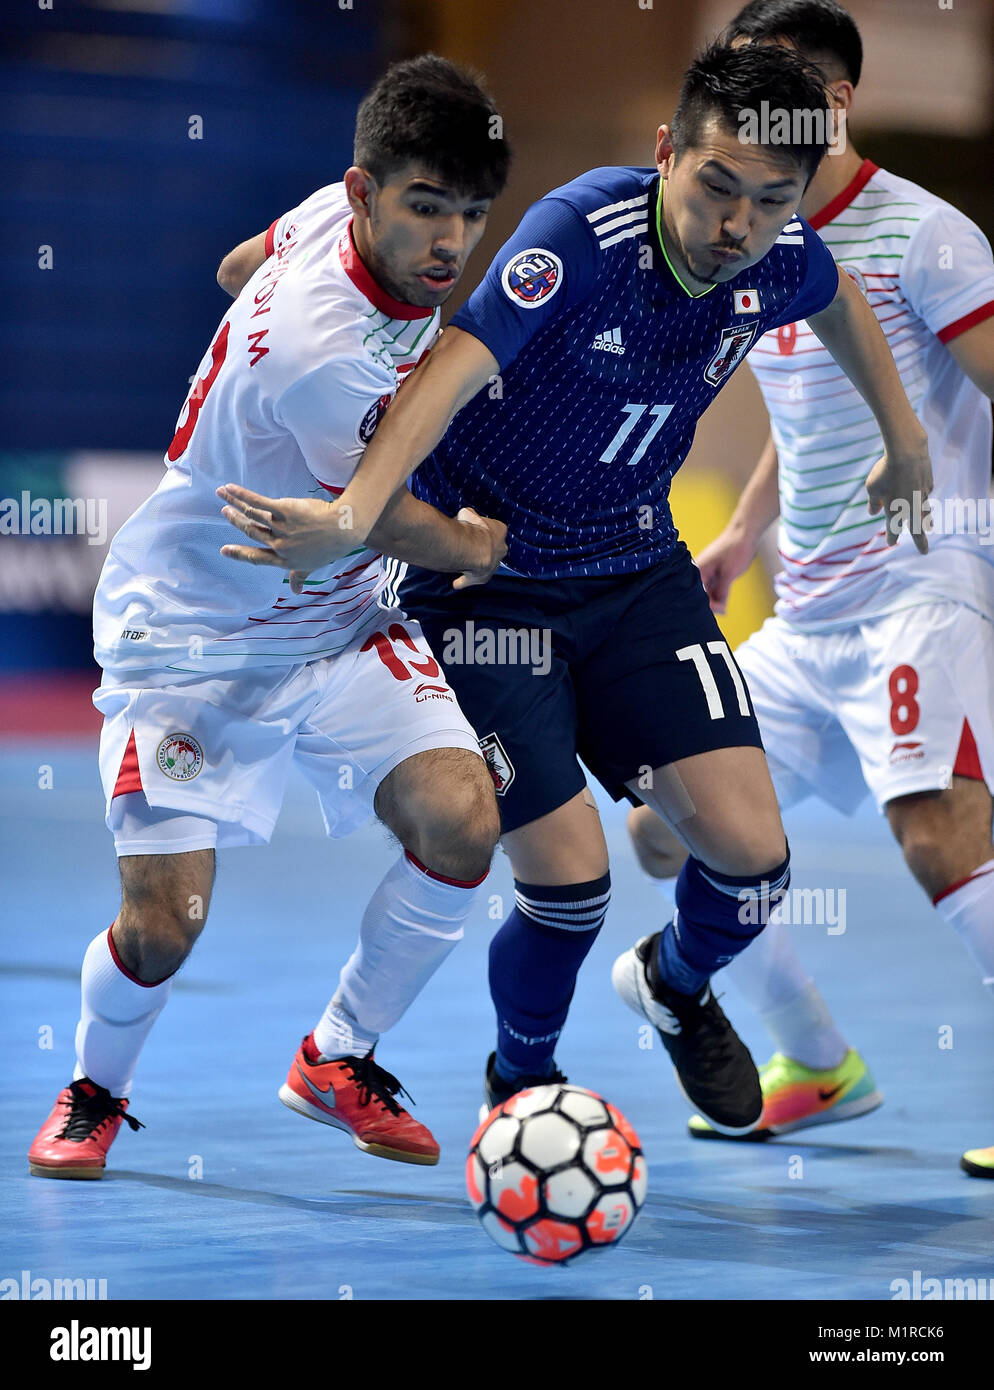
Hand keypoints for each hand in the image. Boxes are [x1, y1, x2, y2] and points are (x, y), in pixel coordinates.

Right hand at [217, 483, 367, 593]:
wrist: (344, 529)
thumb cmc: (330, 547)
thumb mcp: (313, 565)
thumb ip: (299, 576)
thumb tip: (295, 591)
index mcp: (284, 559)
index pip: (257, 558)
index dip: (240, 554)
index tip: (225, 550)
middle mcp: (280, 545)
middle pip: (252, 532)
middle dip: (236, 521)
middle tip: (225, 512)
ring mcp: (281, 528)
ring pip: (252, 515)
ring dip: (235, 504)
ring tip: (223, 495)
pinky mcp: (285, 510)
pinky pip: (259, 502)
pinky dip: (243, 495)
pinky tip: (231, 488)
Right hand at [451, 508, 506, 589]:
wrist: (472, 547)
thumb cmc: (470, 528)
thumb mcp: (467, 514)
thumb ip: (468, 516)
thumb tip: (464, 515)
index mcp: (500, 530)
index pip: (494, 529)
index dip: (482, 530)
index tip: (472, 530)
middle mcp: (501, 547)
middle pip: (493, 548)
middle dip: (483, 547)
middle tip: (467, 546)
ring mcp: (494, 563)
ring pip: (485, 564)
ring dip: (475, 564)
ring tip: (461, 564)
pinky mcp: (484, 577)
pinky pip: (473, 579)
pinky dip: (464, 581)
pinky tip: (456, 583)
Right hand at [695, 524, 760, 613]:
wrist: (745, 533)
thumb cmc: (735, 549)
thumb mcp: (728, 574)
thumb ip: (722, 593)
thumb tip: (719, 611)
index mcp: (697, 571)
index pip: (692, 594)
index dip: (700, 606)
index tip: (709, 614)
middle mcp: (699, 572)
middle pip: (699, 595)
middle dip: (707, 605)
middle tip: (718, 614)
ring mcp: (708, 573)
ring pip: (707, 593)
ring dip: (714, 601)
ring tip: (722, 610)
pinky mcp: (716, 573)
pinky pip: (714, 588)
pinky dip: (719, 596)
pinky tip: (724, 604)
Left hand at [865, 438, 932, 553]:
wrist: (908, 452)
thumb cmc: (885, 471)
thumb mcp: (872, 487)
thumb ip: (873, 502)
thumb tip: (873, 512)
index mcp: (895, 512)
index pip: (893, 530)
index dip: (891, 537)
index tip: (890, 542)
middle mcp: (911, 508)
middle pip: (917, 530)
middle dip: (920, 542)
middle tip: (924, 552)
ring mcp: (922, 497)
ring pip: (925, 513)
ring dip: (926, 521)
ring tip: (930, 527)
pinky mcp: (929, 484)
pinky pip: (925, 494)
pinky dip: (922, 497)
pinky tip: (922, 495)